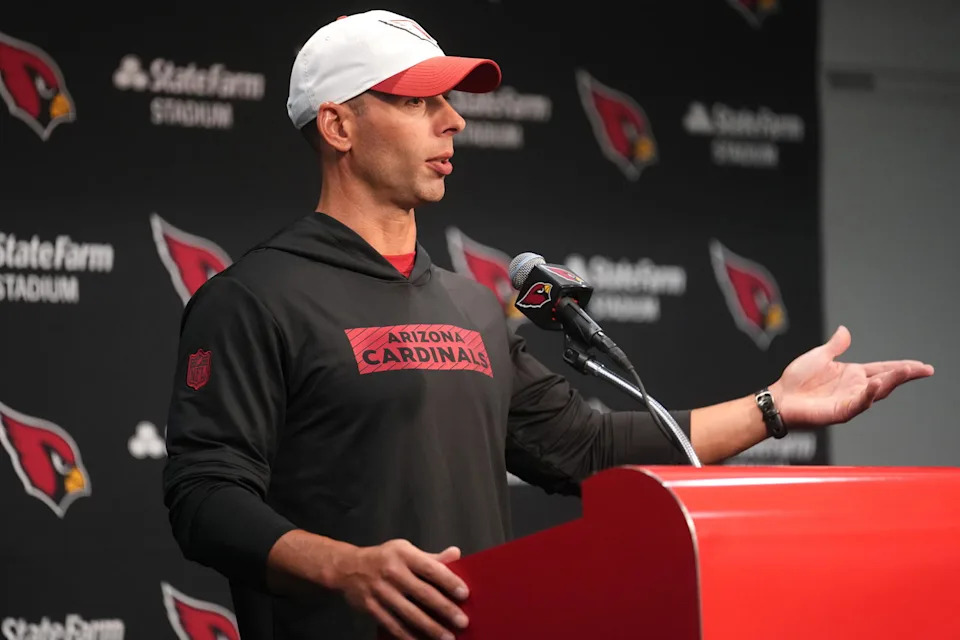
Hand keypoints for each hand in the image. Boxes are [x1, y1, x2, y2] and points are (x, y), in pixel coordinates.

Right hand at [331, 538, 468, 639]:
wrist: (347, 568)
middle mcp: (393, 572)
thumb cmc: (383, 558)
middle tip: (462, 621)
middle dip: (445, 609)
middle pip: (423, 593)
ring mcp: (381, 591)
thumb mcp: (405, 550)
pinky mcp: (372, 608)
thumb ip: (431, 557)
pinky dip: (409, 636)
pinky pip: (394, 625)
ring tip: (447, 637)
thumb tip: (456, 554)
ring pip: (410, 613)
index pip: (431, 568)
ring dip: (431, 627)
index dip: (449, 581)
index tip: (464, 594)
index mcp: (404, 555)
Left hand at [771, 325, 933, 427]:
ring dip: (892, 382)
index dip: (901, 367)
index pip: (883, 369)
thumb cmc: (797, 380)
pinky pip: (858, 403)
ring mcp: (849, 400)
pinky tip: (876, 385)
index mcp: (852, 374)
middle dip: (906, 374)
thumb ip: (835, 346)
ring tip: (907, 371)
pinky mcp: (840, 411)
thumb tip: (845, 331)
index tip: (920, 365)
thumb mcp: (819, 356)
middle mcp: (855, 388)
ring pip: (877, 391)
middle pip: (887, 381)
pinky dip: (868, 395)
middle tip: (925, 369)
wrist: (779, 398)